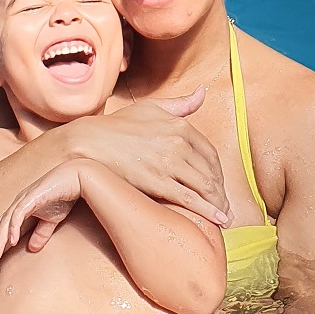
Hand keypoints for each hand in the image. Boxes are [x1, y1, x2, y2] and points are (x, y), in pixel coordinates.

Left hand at [0, 158, 88, 266]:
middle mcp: (18, 203)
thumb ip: (41, 234)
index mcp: (20, 207)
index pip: (1, 226)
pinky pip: (18, 214)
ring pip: (6, 222)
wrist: (77, 178)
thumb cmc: (64, 196)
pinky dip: (13, 227)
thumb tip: (31, 249)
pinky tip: (12, 241)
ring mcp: (23, 199)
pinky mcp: (32, 197)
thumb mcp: (51, 220)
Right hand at [75, 90, 230, 223]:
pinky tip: (218, 221)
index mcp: (180, 126)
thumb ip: (180, 104)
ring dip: (218, 204)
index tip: (219, 185)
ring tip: (224, 217)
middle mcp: (179, 143)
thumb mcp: (151, 107)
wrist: (89, 142)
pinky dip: (209, 211)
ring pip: (205, 186)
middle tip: (225, 207)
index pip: (210, 154)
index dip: (218, 172)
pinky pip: (190, 199)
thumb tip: (203, 92)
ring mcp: (169, 163)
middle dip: (221, 192)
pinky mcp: (158, 182)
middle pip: (211, 172)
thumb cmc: (118, 125)